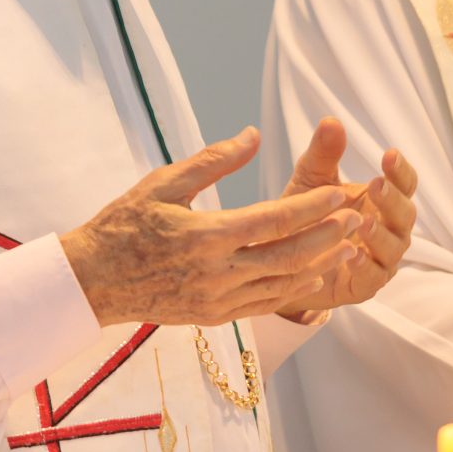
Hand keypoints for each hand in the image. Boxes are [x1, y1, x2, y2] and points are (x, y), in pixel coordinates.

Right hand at [60, 128, 360, 327]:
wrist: (94, 281)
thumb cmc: (124, 224)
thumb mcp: (162, 183)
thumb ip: (212, 160)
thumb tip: (253, 135)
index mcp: (206, 236)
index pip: (275, 220)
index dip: (313, 206)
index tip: (341, 192)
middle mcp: (217, 272)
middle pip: (289, 255)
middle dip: (328, 235)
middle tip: (358, 217)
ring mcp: (217, 299)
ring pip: (283, 284)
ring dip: (320, 264)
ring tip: (350, 246)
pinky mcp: (215, 316)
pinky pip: (265, 304)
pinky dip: (294, 290)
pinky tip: (314, 275)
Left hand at [268, 119, 417, 322]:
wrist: (283, 260)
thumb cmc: (307, 215)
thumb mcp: (311, 181)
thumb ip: (324, 155)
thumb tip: (331, 121)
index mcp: (382, 200)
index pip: (404, 183)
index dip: (401, 170)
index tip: (389, 154)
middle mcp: (388, 228)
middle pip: (405, 214)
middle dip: (393, 199)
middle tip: (377, 184)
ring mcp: (380, 258)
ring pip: (394, 246)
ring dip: (381, 234)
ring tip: (364, 221)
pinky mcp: (365, 285)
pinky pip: (374, 276)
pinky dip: (367, 265)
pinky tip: (353, 253)